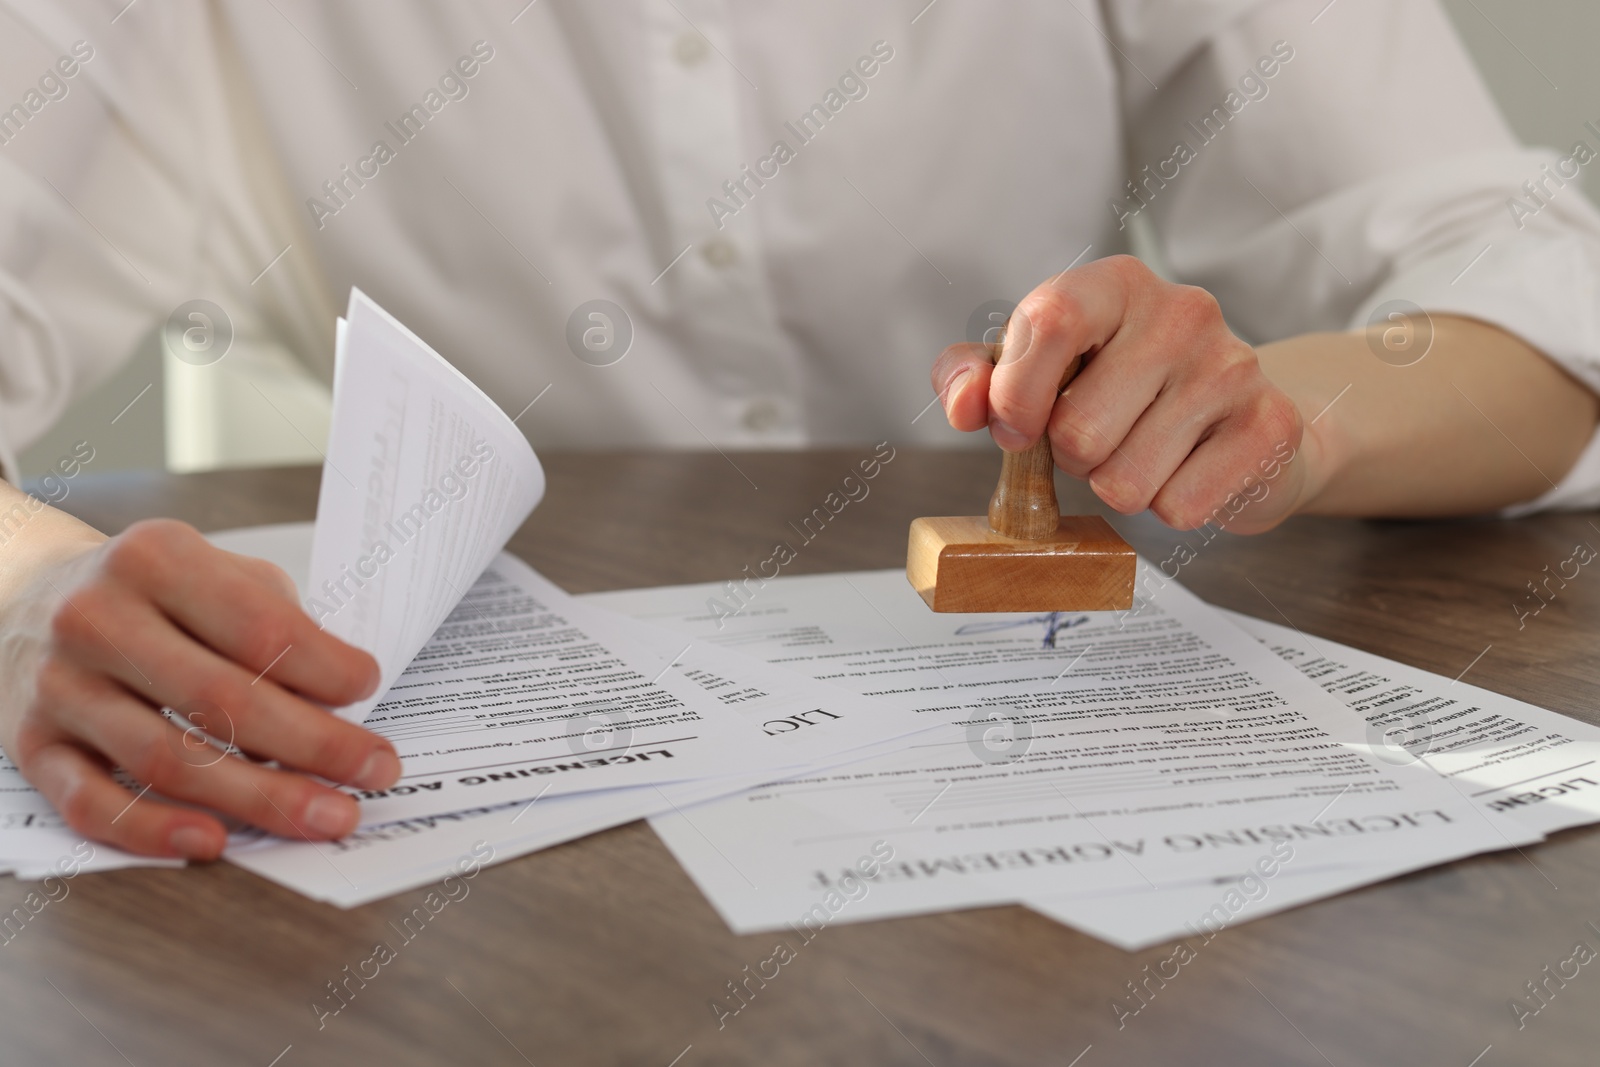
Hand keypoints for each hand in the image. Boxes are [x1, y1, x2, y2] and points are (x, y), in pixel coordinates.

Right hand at [0, 519, 398, 858]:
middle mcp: (98, 618)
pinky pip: (92, 803)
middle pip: (223, 700)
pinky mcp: (31, 746)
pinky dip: (154, 830)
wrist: (26, 595)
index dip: (326, 668)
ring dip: (260, 797)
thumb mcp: (214, 572)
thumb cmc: (151, 593)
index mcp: (156, 560)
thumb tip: (337, 704)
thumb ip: (276, 623)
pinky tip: (215, 842)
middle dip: (315, 745)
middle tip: (376, 770)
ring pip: (168, 759)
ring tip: (328, 815)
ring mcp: (59, 686)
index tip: (370, 690)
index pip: (260, 628)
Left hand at [934, 255, 1310, 533]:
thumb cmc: (1119, 391)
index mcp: (1116, 284)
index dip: (1015, 395)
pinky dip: (1168, 508)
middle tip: (1100, 439)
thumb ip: (975, 375)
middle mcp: (1183, 312)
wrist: (1239, 419)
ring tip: (1144, 454)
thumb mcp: (1035, 368)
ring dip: (1118, 487)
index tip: (1015, 431)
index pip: (1050, 322)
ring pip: (1125, 482)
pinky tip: (1186, 471)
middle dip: (1072, 458)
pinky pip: (1178, 507)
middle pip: (1079, 430)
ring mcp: (1234, 367)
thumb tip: (964, 407)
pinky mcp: (1270, 427)